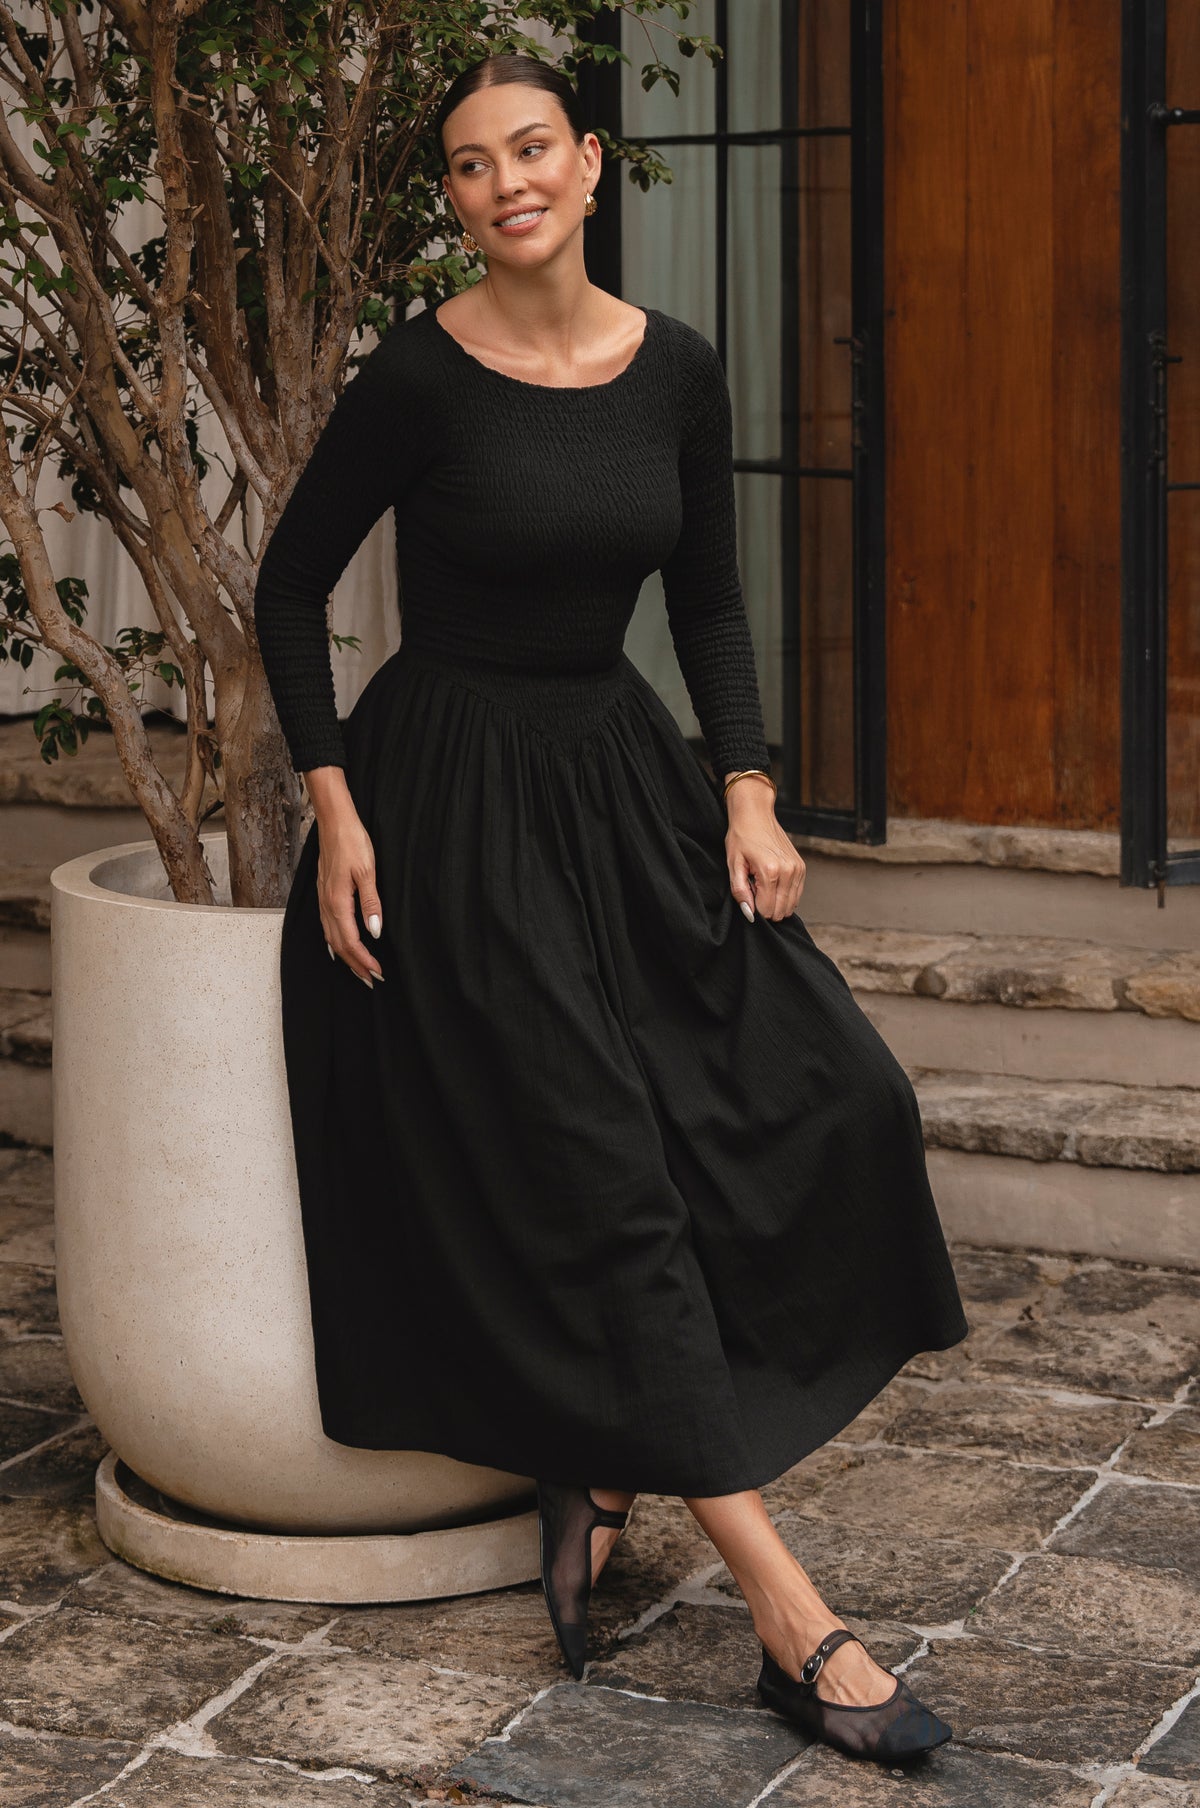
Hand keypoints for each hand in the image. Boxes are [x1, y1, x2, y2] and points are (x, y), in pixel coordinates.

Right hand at [305, 781, 384, 983]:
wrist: (334, 821)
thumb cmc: (352, 842)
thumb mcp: (368, 872)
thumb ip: (371, 904)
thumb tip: (374, 932)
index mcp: (337, 902)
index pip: (350, 941)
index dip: (363, 960)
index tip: (377, 973)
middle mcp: (326, 905)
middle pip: (338, 944)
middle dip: (354, 964)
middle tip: (371, 980)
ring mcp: (323, 900)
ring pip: (331, 937)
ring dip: (345, 956)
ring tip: (359, 969)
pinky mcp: (324, 893)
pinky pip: (327, 926)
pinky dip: (336, 942)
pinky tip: (340, 945)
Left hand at [724, 780, 805, 922]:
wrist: (755, 814)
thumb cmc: (742, 837)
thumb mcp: (733, 864)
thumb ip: (740, 891)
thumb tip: (750, 914)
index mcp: (770, 871)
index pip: (766, 910)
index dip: (754, 907)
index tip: (748, 892)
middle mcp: (788, 872)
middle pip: (780, 911)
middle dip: (766, 906)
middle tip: (755, 888)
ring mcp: (798, 869)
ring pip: (790, 906)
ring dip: (776, 901)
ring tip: (763, 884)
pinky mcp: (802, 867)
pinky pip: (796, 895)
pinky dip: (785, 895)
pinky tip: (773, 882)